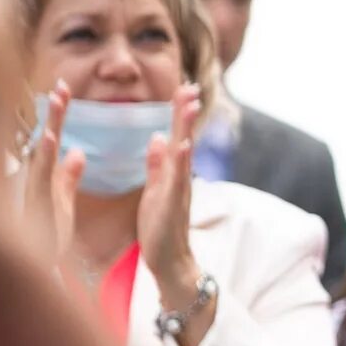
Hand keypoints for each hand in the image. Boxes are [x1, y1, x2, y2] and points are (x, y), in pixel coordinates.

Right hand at [15, 81, 82, 285]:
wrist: (39, 271)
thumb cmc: (46, 237)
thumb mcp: (62, 201)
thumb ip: (69, 176)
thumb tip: (77, 150)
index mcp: (44, 178)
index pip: (52, 140)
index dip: (58, 114)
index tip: (64, 87)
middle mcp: (35, 183)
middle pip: (44, 143)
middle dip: (52, 115)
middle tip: (60, 86)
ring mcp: (32, 196)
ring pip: (39, 161)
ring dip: (47, 134)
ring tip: (55, 106)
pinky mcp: (35, 211)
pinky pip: (40, 184)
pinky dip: (46, 162)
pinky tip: (52, 143)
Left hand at [138, 85, 205, 308]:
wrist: (169, 260)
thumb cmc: (159, 228)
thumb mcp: (154, 190)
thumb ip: (157, 165)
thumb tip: (157, 138)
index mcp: (171, 172)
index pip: (176, 134)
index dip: (178, 111)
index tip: (182, 86)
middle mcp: (179, 176)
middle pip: (183, 136)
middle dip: (185, 111)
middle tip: (190, 84)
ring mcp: (179, 189)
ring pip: (183, 152)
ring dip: (186, 127)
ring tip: (189, 104)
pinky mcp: (173, 203)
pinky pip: (177, 178)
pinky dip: (180, 160)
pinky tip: (181, 144)